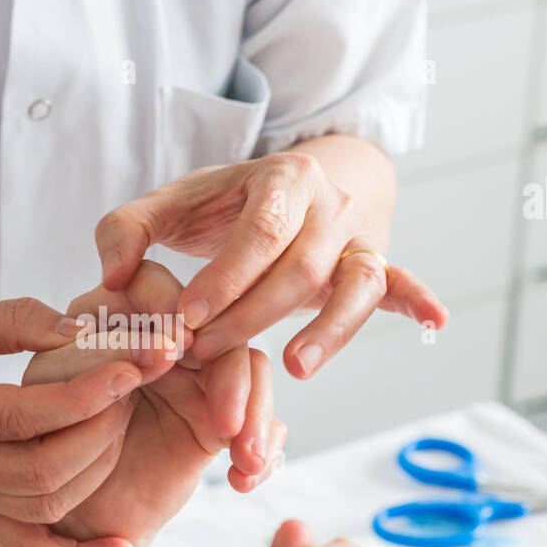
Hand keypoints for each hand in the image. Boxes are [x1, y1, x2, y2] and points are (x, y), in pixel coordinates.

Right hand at [0, 298, 146, 546]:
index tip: (126, 371)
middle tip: (129, 392)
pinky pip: (31, 546)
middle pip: (42, 469)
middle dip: (100, 431)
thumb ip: (16, 320)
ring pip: (47, 504)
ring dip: (100, 467)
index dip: (82, 398)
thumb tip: (81, 330)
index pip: (22, 416)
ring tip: (121, 422)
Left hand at [20, 263, 285, 546]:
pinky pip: (262, 418)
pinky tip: (242, 478)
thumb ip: (97, 361)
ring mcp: (198, 375)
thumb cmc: (48, 441)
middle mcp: (164, 336)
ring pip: (250, 367)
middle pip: (218, 325)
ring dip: (256, 411)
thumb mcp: (56, 393)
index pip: (153, 285)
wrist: (68, 508)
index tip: (178, 343)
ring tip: (245, 456)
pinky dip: (263, 446)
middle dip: (229, 371)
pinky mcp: (220, 417)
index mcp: (115, 313)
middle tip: (224, 418)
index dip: (170, 306)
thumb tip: (165, 345)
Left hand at [95, 143, 447, 377]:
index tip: (188, 320)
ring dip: (330, 329)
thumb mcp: (170, 205)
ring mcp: (358, 238)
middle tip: (206, 354)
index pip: (260, 232)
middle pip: (302, 267)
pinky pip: (400, 284)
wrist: (290, 188)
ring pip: (356, 285)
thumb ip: (125, 232)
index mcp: (281, 180)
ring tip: (294, 367)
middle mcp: (329, 204)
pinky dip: (419, 300)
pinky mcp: (374, 267)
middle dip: (253, 316)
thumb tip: (111, 278)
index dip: (225, 278)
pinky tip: (435, 321)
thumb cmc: (222, 206)